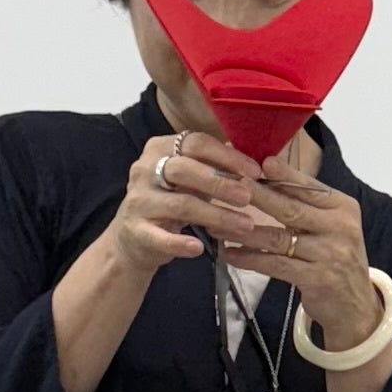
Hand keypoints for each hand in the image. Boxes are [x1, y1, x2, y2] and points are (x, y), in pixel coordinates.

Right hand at [109, 130, 283, 275]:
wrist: (135, 237)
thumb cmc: (172, 201)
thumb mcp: (191, 179)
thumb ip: (215, 167)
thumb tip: (256, 161)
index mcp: (160, 148)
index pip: (195, 143)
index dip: (227, 156)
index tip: (255, 171)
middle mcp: (145, 169)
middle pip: (185, 170)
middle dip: (220, 183)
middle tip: (248, 197)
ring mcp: (139, 200)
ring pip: (180, 204)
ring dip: (216, 215)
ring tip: (244, 225)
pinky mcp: (136, 230)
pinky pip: (160, 237)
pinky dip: (180, 243)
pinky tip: (200, 248)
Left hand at [223, 139, 382, 350]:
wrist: (356, 308)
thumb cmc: (335, 260)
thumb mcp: (330, 227)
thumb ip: (306, 204)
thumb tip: (266, 173)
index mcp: (343, 208)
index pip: (308, 186)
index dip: (282, 175)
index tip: (256, 162)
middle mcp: (340, 228)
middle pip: (290, 208)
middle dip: (256, 196)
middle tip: (227, 186)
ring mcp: (330, 255)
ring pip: (278, 238)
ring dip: (244, 231)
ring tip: (216, 225)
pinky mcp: (317, 279)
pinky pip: (276, 265)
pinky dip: (251, 259)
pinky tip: (231, 254)